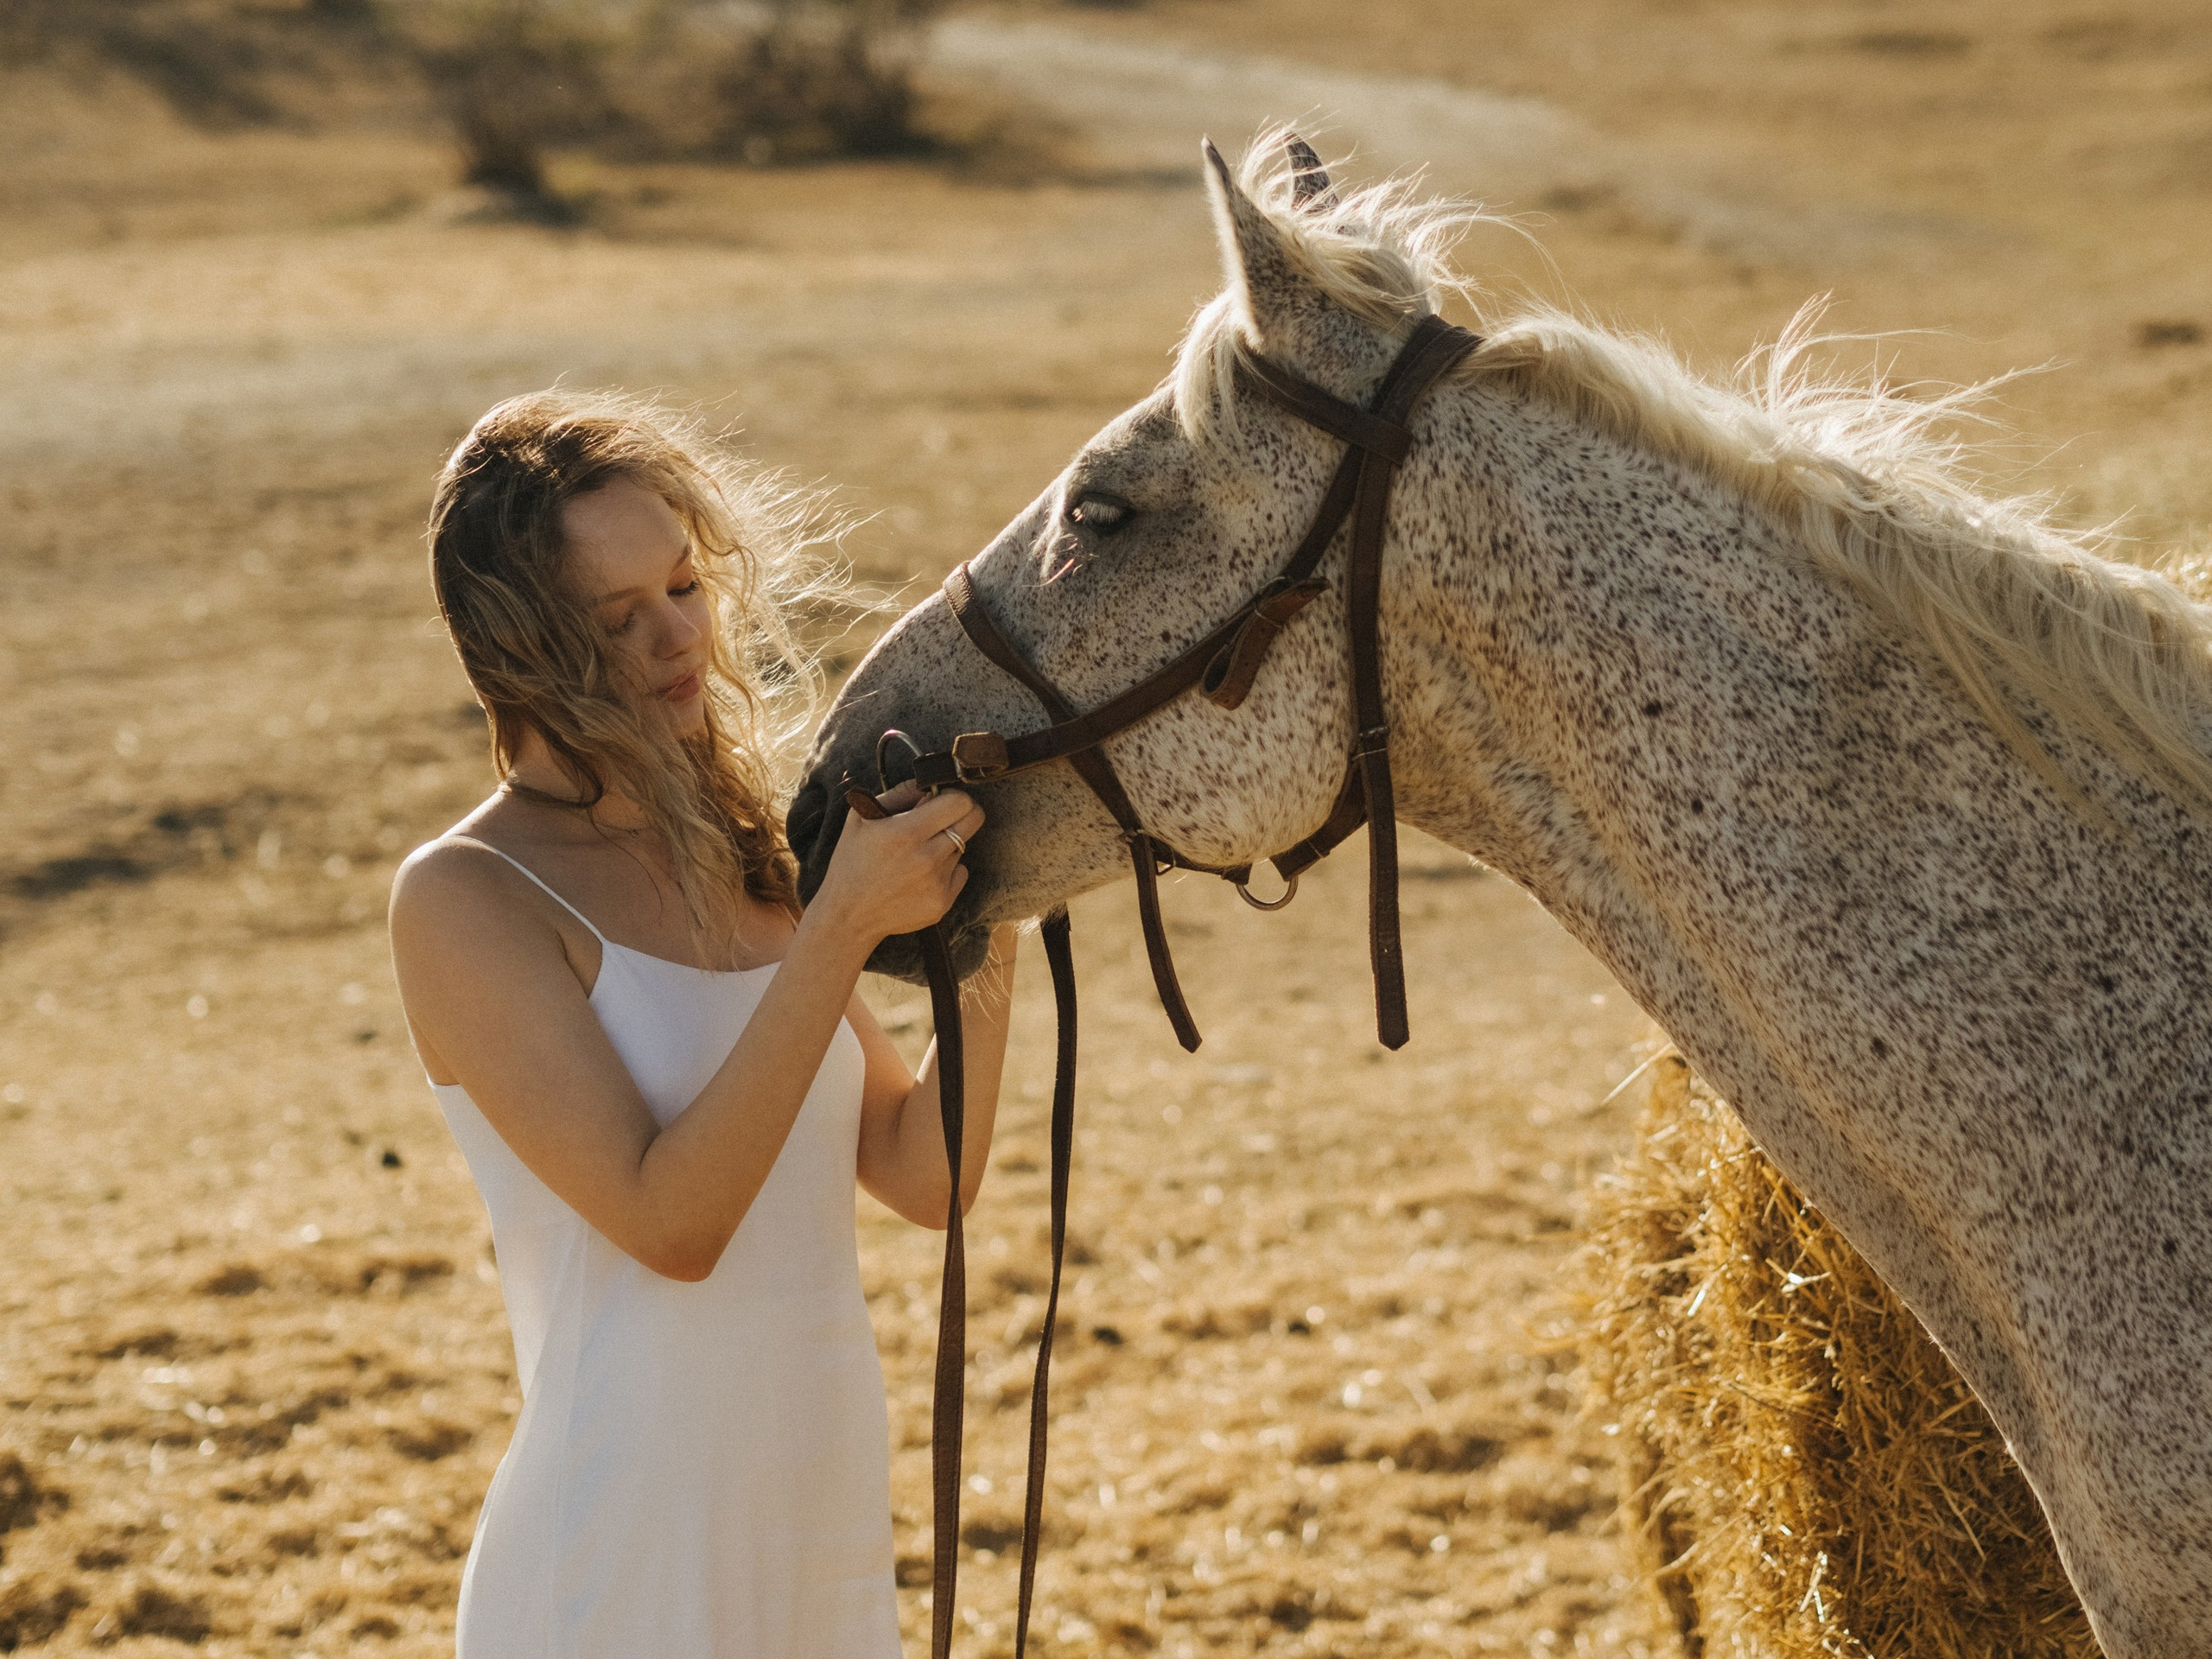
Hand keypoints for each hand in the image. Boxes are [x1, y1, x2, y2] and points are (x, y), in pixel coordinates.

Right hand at [811, 784, 986, 946]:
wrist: (848, 915)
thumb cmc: (852, 862)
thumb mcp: (861, 817)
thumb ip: (899, 794)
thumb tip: (929, 787)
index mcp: (907, 832)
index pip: (960, 802)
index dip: (954, 796)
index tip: (941, 801)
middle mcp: (927, 858)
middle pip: (974, 820)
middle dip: (964, 813)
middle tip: (944, 819)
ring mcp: (938, 883)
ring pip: (962, 847)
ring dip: (946, 845)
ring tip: (917, 857)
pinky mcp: (943, 902)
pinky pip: (960, 873)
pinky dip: (947, 870)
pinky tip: (920, 877)